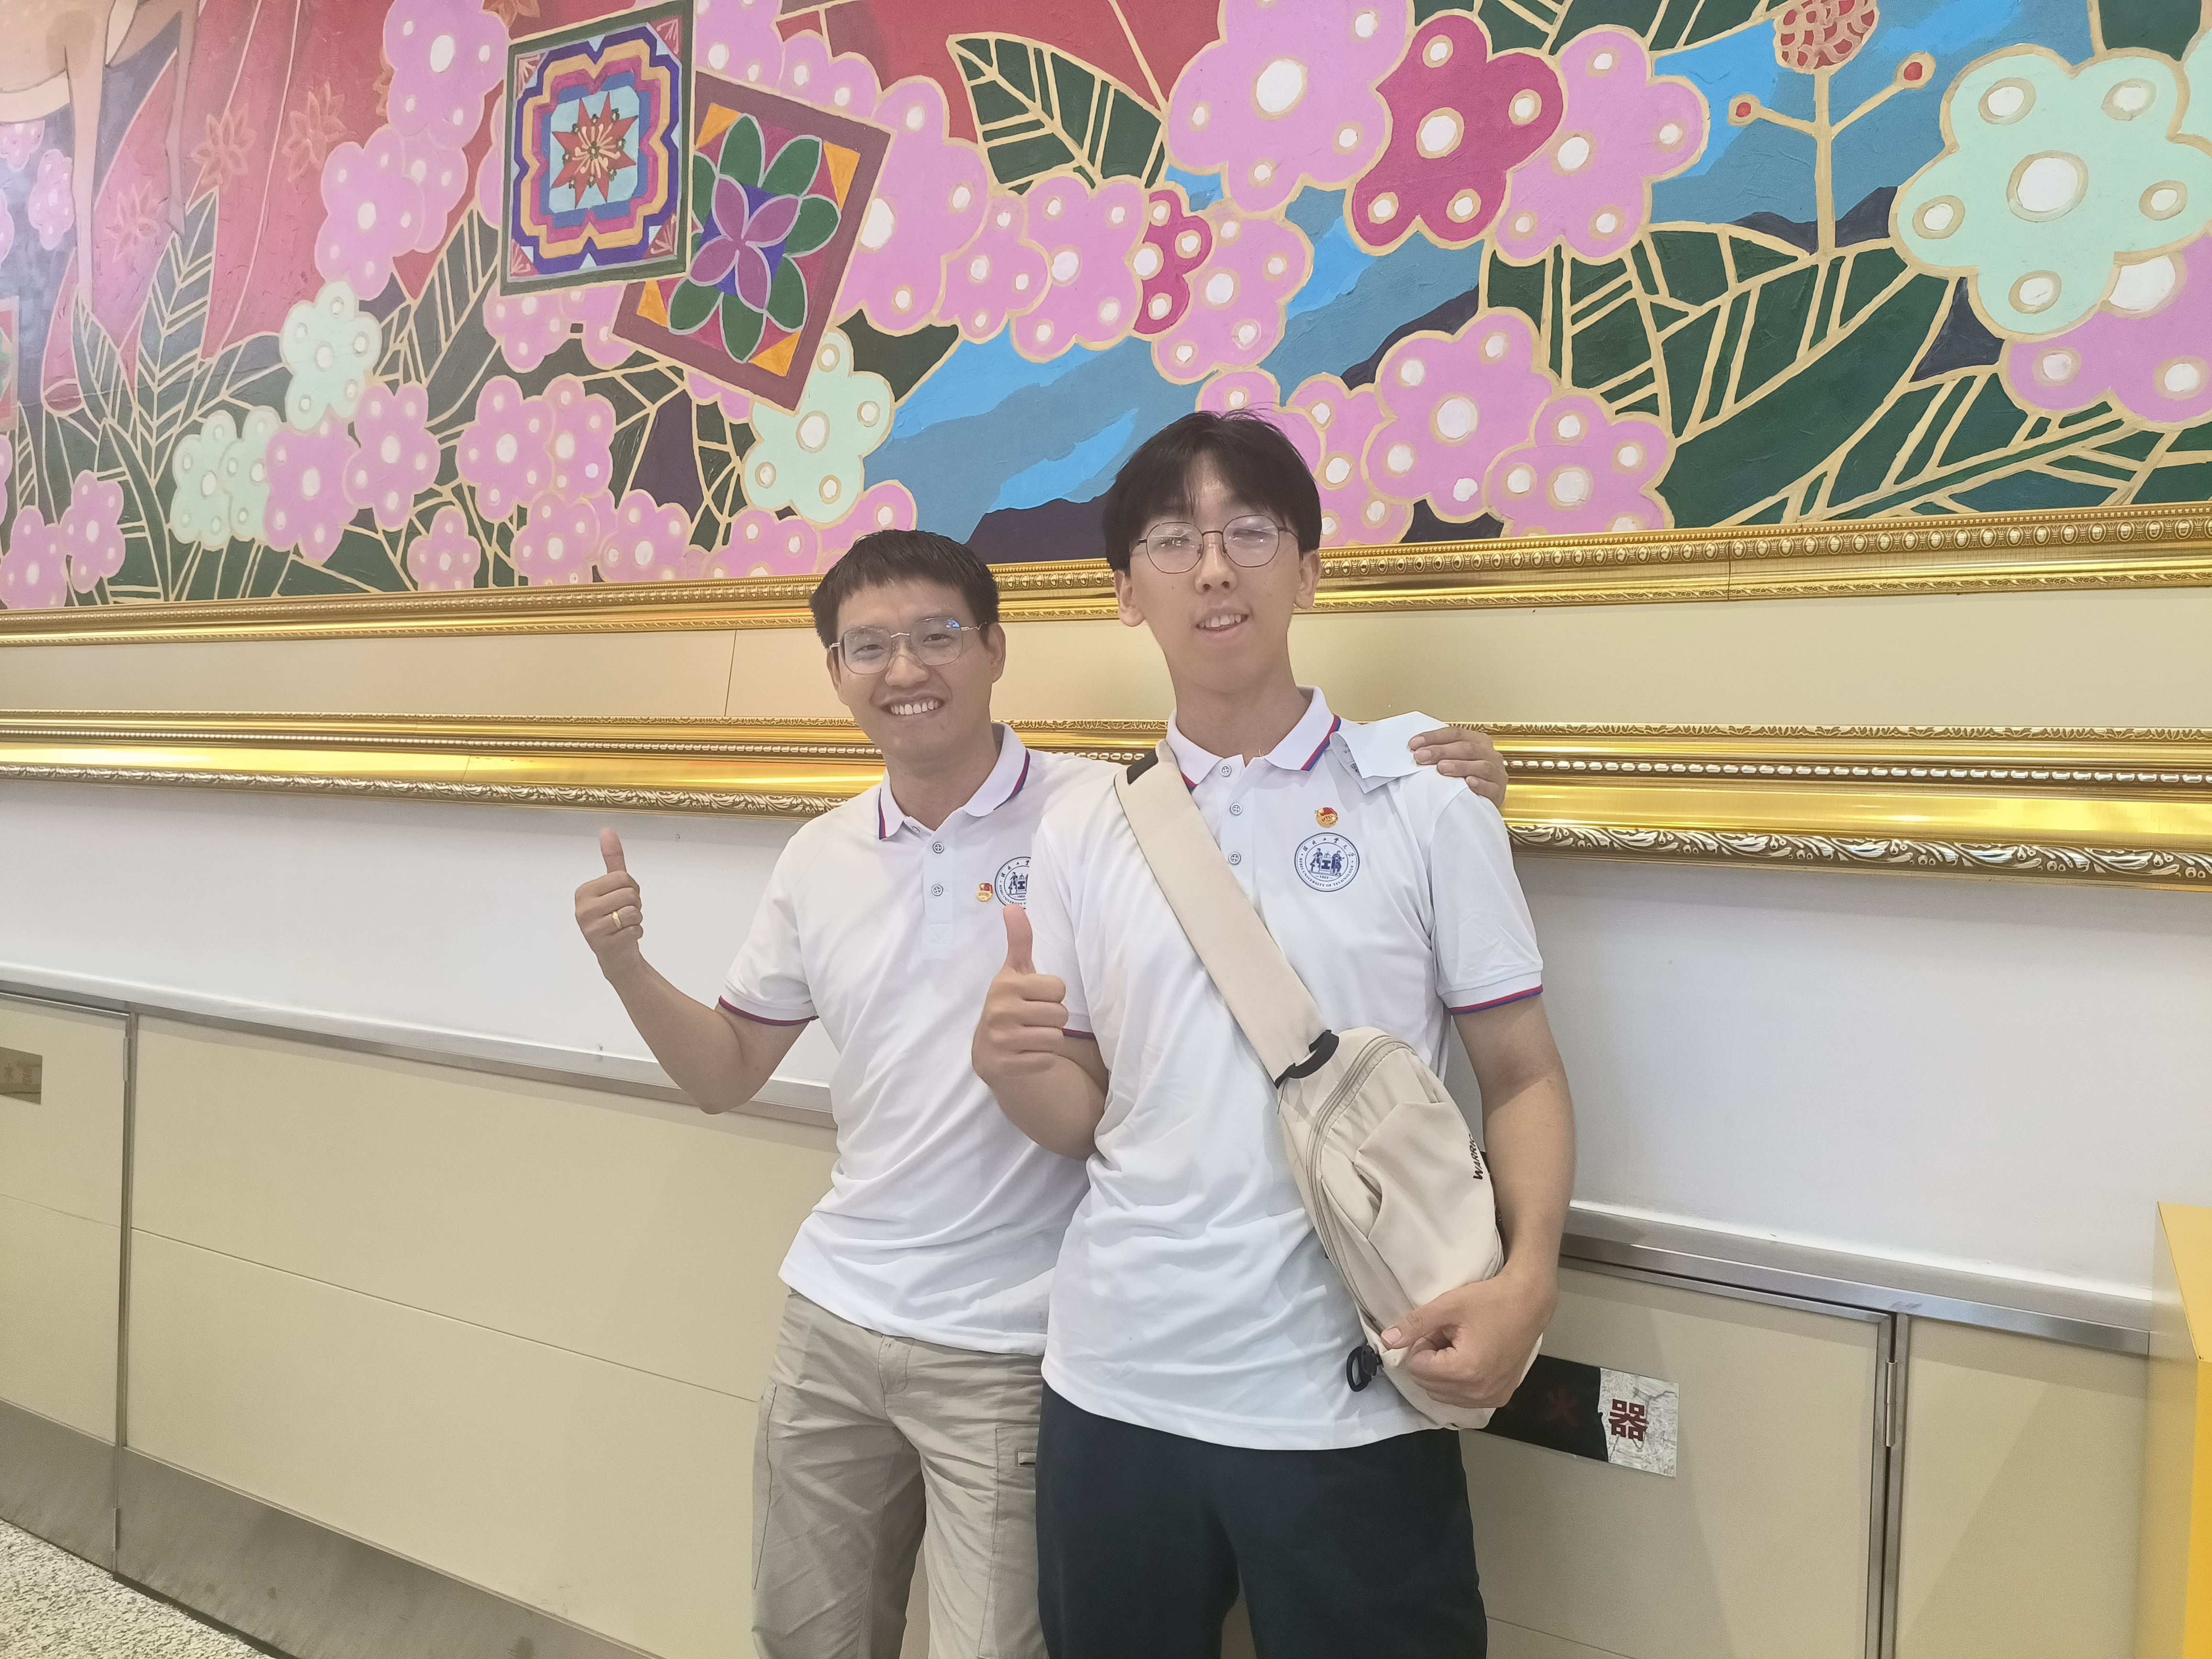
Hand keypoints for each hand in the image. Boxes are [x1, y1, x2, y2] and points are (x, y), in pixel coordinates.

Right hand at [575, 827, 643, 970]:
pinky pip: (635, 928)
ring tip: (623, 926)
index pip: (623, 877)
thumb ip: (612, 859)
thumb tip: (607, 831)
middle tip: (624, 914)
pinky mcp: (603, 943)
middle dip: (635, 904)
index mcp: (584, 891)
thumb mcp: (613, 887)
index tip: (621, 899)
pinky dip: (637, 933)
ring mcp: (591, 927)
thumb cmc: (614, 918)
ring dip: (636, 919)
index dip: (632, 888)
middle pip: (629, 893)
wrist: (616, 956)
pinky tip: (625, 937)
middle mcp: (583, 908)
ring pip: (633, 911)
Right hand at [972, 906, 1070, 1081]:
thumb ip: (1019, 941)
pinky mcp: (1007, 1065)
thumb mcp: (1014, 972)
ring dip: (1049, 1039)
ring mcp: (1002, 1040)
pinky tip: (1026, 1052)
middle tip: (1033, 1019)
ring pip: (1056, 1038)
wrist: (988, 1051)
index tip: (1035, 997)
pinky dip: (1042, 1058)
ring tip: (1031, 1035)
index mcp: (1005, 985)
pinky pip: (1047, 1060)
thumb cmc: (1010, 1004)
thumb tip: (1012, 906)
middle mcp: (1000, 1012)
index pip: (1059, 988)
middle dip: (1052, 1018)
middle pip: (1060, 1014)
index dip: (1052, 994)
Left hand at [1381, 1271, 1554, 1409]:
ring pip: (1443, 1394)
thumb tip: (1386, 1341)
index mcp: (1464, 1370)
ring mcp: (1491, 1398)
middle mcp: (1478, 1392)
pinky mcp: (1500, 1398)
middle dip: (1431, 1360)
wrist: (1529, 1304)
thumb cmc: (1490, 1301)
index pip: (1417, 1368)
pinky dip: (1459, 1382)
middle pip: (1428, 1384)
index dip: (1422, 1345)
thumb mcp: (1447, 1306)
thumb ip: (1414, 1325)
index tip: (1440, 1329)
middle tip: (1449, 1335)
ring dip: (1443, 1372)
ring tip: (1461, 1345)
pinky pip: (1463, 1398)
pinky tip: (1473, 1357)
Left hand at [1410, 725, 1506, 806]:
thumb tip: (1415, 750)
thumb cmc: (1463, 780)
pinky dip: (1479, 784)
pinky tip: (1468, 783)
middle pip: (1466, 748)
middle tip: (1421, 756)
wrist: (1480, 803)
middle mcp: (1489, 754)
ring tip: (1441, 768)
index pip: (1455, 733)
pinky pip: (1491, 787)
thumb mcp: (1453, 761)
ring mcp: (1496, 773)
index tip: (1414, 744)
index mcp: (1478, 742)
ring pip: (1481, 766)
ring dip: (1460, 766)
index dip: (1434, 737)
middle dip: (1441, 751)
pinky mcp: (1498, 792)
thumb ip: (1440, 754)